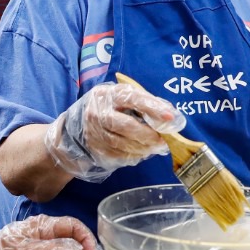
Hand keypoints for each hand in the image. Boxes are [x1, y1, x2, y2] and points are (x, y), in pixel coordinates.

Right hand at [43, 83, 185, 181]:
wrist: (79, 121)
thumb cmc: (110, 106)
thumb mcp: (124, 96)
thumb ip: (146, 102)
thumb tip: (170, 116)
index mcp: (109, 94)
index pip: (133, 99)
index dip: (152, 108)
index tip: (170, 118)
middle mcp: (98, 112)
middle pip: (127, 126)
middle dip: (149, 135)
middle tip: (163, 140)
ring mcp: (94, 132)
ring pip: (123, 144)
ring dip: (143, 148)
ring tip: (155, 147)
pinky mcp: (94, 147)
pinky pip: (118, 155)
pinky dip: (134, 155)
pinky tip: (141, 152)